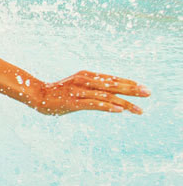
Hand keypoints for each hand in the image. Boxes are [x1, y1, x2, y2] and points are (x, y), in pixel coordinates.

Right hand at [27, 71, 149, 114]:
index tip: (142, 88)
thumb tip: (108, 94)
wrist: (36, 95)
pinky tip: (119, 111)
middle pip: (113, 85)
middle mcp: (84, 81)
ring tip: (139, 109)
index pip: (112, 79)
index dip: (128, 83)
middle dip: (132, 90)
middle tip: (148, 93)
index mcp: (86, 75)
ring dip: (125, 103)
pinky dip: (108, 107)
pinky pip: (94, 104)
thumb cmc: (58, 92)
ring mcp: (79, 91)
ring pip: (107, 96)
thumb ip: (91, 88)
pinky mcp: (74, 102)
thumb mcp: (76, 86)